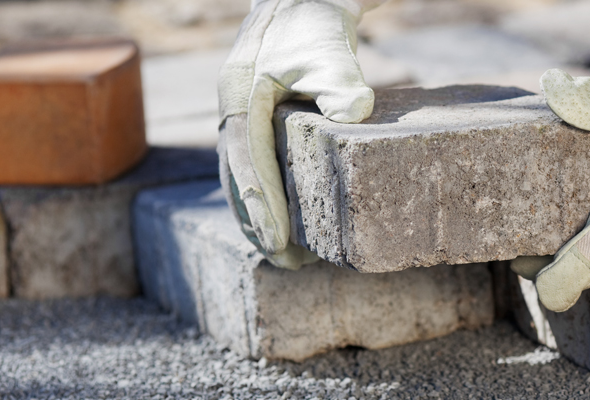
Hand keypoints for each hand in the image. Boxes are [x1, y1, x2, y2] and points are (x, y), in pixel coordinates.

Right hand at [217, 0, 376, 268]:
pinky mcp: (257, 125)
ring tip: (288, 259)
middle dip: (257, 223)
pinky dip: (266, 201)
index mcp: (240, 92)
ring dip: (259, 219)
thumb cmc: (314, 24)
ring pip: (241, 179)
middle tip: (287, 263)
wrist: (302, 3)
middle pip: (235, 177)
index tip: (277, 239)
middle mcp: (233, 110)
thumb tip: (355, 112)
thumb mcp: (327, 46)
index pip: (245, 156)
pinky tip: (286, 227)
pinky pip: (254, 170)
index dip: (259, 200)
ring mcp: (241, 119)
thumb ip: (339, 77)